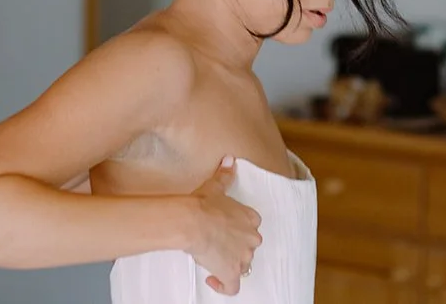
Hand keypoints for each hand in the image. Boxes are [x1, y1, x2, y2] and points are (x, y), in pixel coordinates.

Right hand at [188, 156, 262, 295]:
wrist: (193, 222)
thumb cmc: (203, 205)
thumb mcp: (216, 187)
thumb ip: (225, 175)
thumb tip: (229, 159)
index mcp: (251, 218)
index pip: (251, 227)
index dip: (239, 231)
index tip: (225, 231)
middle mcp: (252, 239)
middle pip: (248, 248)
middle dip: (235, 249)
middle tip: (217, 245)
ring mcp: (243, 257)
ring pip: (242, 267)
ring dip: (230, 266)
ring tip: (213, 260)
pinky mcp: (232, 273)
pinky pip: (232, 287)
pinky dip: (224, 286)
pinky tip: (213, 279)